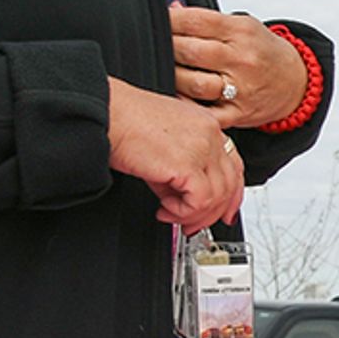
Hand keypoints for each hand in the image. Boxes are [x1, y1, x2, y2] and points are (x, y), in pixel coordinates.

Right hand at [108, 79, 247, 228]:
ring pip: (217, 196)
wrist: (104, 112)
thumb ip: (178, 170)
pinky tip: (165, 209)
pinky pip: (200, 201)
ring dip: (193, 214)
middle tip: (191, 224)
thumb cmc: (122, 120)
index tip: (223, 212)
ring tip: (170, 214)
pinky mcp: (188, 164)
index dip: (231, 195)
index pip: (233, 166)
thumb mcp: (162, 144)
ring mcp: (202, 147)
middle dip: (212, 213)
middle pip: (230, 184)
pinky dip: (183, 212)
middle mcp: (210, 134)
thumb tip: (178, 198)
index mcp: (206, 126)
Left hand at [169, 7, 307, 129]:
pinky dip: (187, 107)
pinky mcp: (239, 113)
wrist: (296, 82)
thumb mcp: (243, 26)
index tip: (157, 22)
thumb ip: (208, 21)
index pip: (195, 21)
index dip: (169, 21)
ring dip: (173, 76)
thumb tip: (171, 11)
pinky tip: (178, 98)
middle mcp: (242, 59)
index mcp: (242, 32)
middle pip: (190, 51)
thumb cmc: (262, 52)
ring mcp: (241, 88)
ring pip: (193, 83)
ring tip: (167, 71)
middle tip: (157, 47)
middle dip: (166, 47)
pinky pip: (206, 114)